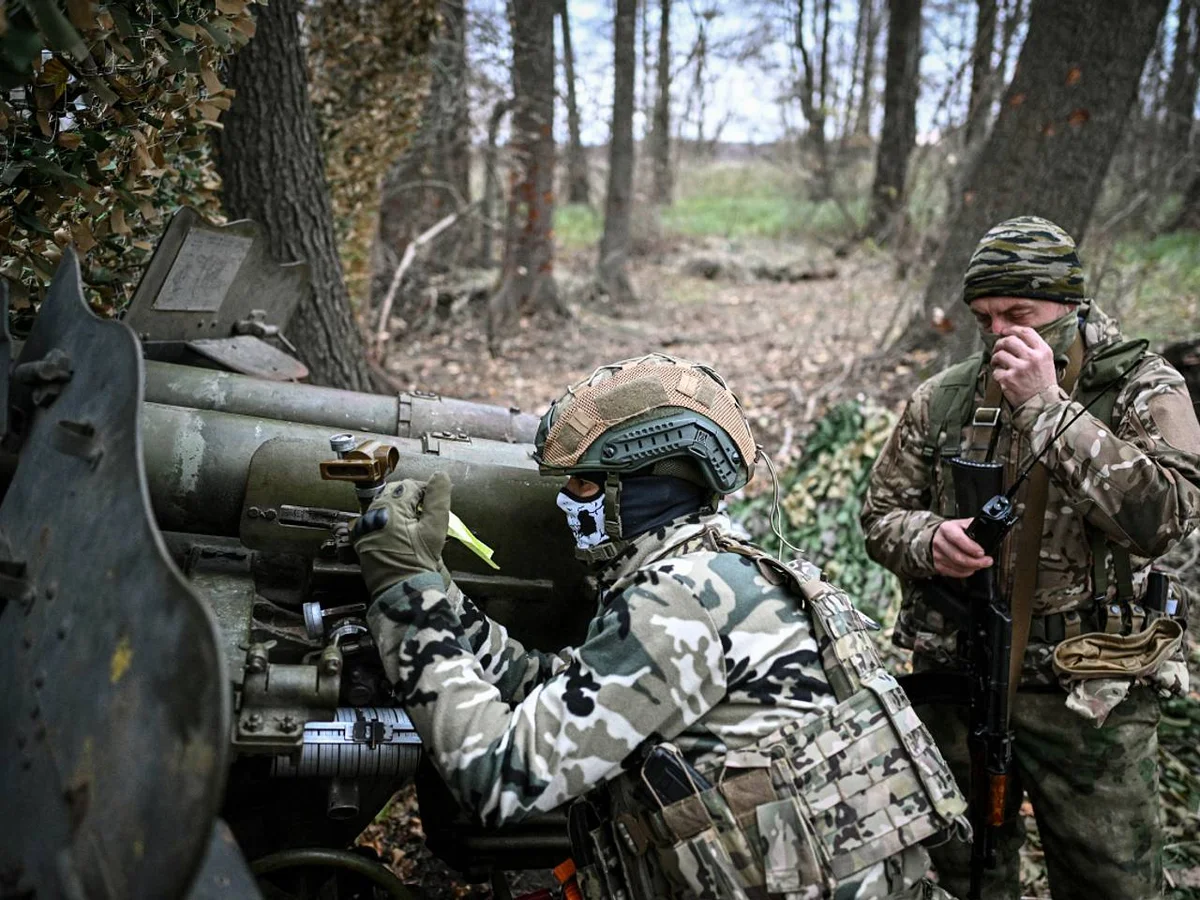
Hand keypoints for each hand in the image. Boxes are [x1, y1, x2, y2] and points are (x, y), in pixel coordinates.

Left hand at [353, 472, 451, 597]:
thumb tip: (440, 476)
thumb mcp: (434, 529)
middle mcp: (371, 514)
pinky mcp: (361, 539)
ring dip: (401, 508)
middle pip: (394, 492)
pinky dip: (389, 519)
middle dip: (413, 498)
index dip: (427, 491)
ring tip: (417, 523)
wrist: (401, 592)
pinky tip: (401, 532)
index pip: (410, 486)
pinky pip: (375, 519)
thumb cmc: (419, 563)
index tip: (438, 502)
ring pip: (384, 504)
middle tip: (428, 513)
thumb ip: (438, 499)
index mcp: (389, 509)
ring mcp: (364, 527)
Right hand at [932, 518, 993, 577]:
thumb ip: (974, 526)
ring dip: (972, 567)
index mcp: (947, 529)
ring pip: (957, 566)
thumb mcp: (964, 523)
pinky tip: (970, 568)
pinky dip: (965, 572)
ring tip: (980, 564)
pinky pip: (954, 573)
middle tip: (987, 561)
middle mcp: (939, 542)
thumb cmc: (954, 531)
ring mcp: (937, 555)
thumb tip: (989, 531)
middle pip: (958, 556)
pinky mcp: (938, 565)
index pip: (958, 539)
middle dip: (976, 561)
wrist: (938, 536)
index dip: (971, 547)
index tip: (982, 552)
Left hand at [989, 326, 1056, 406]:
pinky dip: (997, 373)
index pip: (1026, 332)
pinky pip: (996, 371)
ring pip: (999, 354)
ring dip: (995, 358)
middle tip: (997, 349)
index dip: (1012, 329)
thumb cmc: (1043, 382)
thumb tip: (1012, 336)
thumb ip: (1033, 348)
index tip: (1004, 332)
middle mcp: (1032, 358)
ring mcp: (1020, 368)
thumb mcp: (1046, 361)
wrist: (1044, 404)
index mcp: (1043, 351)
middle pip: (1009, 340)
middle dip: (999, 343)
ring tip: (998, 363)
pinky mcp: (1009, 379)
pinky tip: (1002, 377)